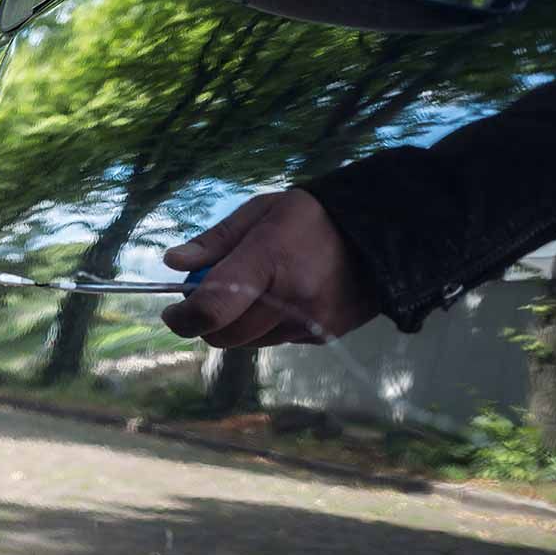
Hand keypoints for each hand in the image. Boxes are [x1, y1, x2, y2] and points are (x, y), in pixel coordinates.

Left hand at [161, 189, 377, 347]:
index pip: (213, 306)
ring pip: (248, 342)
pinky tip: (281, 297)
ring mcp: (309, 322)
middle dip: (205, 322)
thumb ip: (215, 241)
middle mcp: (291, 298)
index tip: (171, 310)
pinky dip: (264, 326)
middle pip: (225, 335)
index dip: (183, 316)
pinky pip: (275, 342)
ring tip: (252, 289)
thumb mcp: (260, 212)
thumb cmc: (312, 216)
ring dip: (236, 324)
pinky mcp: (321, 337)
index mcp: (270, 258)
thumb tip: (174, 264)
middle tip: (205, 296)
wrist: (384, 234)